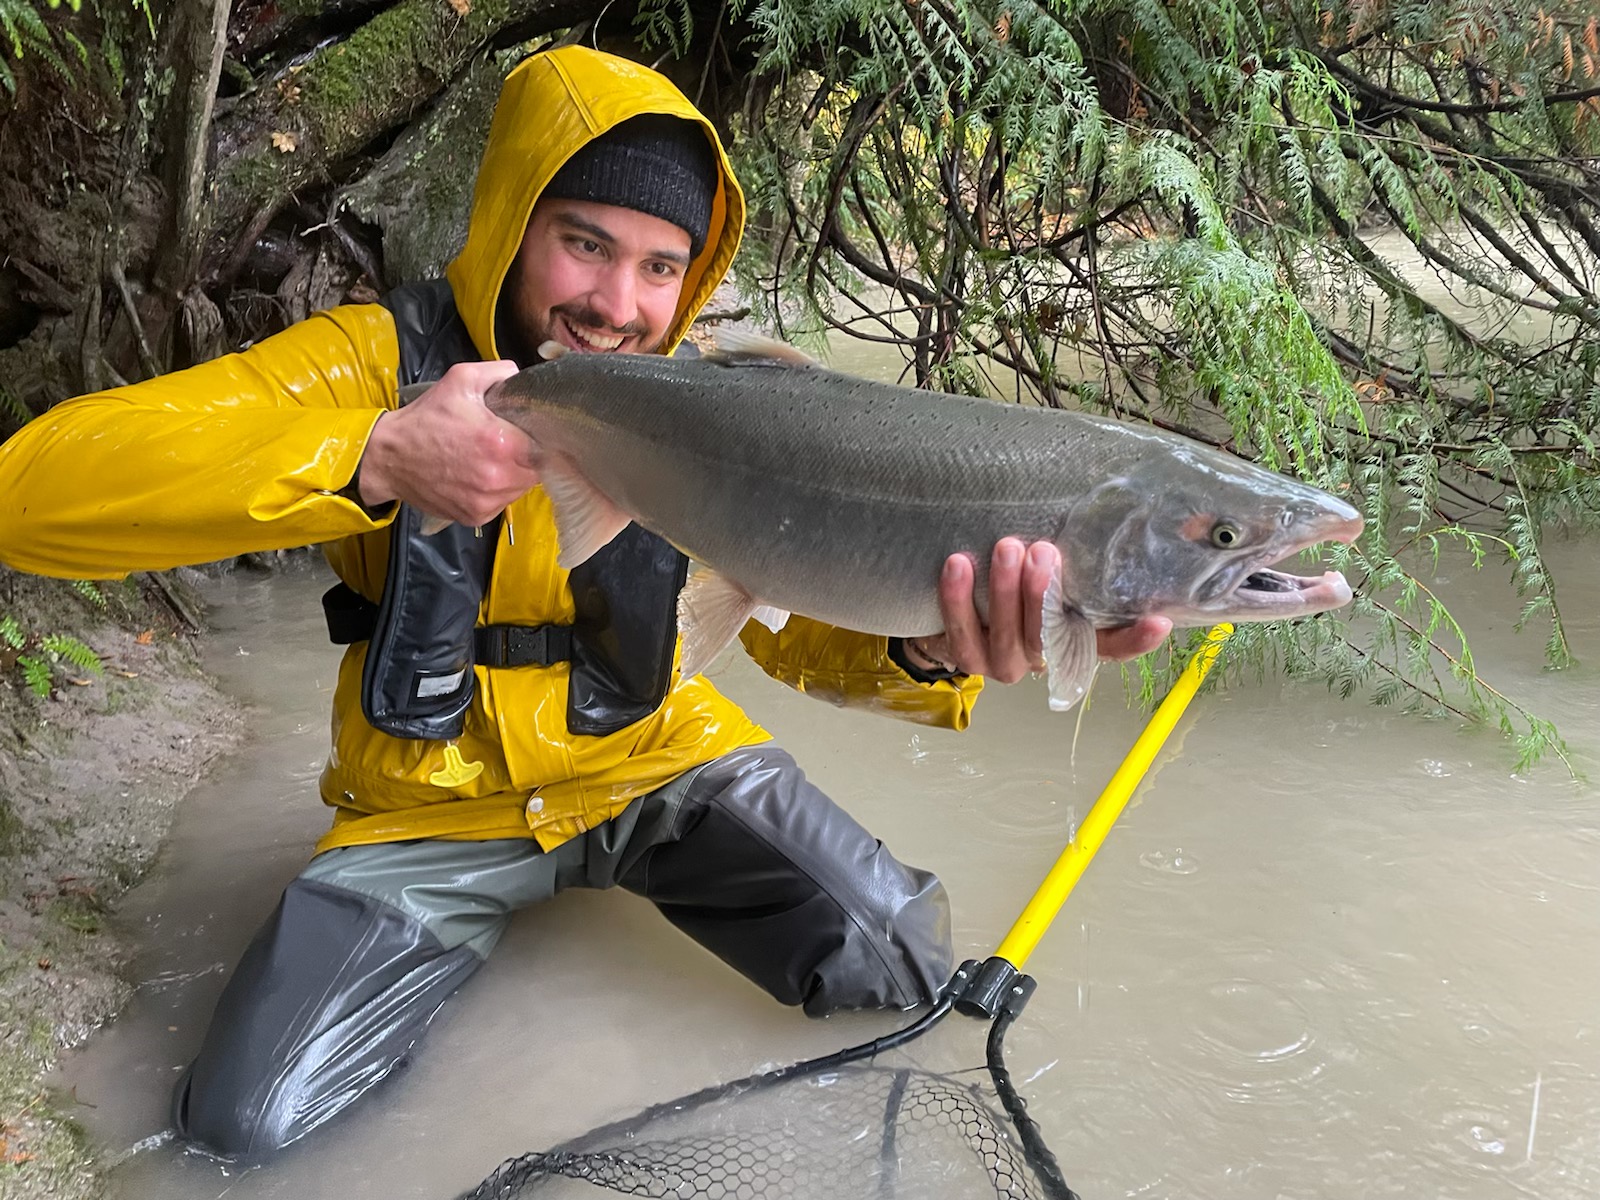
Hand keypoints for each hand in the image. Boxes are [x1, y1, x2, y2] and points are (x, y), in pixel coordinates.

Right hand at [355, 361, 537, 525]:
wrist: (389, 456)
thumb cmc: (426, 418)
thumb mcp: (461, 379)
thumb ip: (500, 372)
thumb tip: (523, 378)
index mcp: (501, 443)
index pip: (547, 446)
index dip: (541, 438)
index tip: (530, 432)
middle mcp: (498, 477)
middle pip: (537, 470)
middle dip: (528, 457)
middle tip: (509, 444)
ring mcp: (487, 501)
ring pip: (520, 489)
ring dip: (514, 475)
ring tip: (491, 460)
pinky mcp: (476, 517)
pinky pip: (500, 504)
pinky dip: (496, 492)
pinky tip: (479, 476)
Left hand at [901, 538, 1171, 680]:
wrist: (959, 614)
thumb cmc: (1017, 586)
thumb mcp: (1048, 573)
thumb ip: (1074, 557)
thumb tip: (1133, 510)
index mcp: (1073, 640)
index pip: (1112, 646)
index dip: (1135, 640)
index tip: (1158, 622)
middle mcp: (1043, 658)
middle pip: (1048, 637)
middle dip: (1044, 593)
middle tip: (1043, 551)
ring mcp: (1004, 662)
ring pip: (1007, 636)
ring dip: (1006, 591)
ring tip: (1006, 548)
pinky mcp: (967, 658)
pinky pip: (962, 632)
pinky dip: (958, 598)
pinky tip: (958, 564)